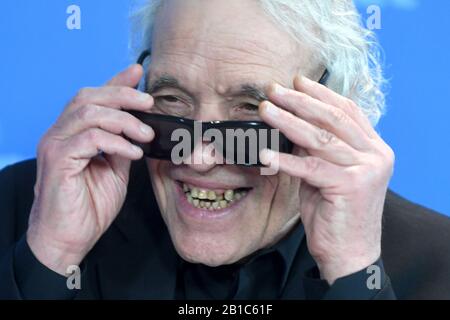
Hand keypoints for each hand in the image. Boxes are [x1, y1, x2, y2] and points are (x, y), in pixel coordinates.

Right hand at [27, 65, 154, 274]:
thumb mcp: (114, 171)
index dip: (116, 82)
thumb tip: (141, 128)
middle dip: (122, 95)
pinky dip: (115, 142)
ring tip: (145, 134)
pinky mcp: (58, 161)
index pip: (93, 98)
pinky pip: (89, 139)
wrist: (69, 238)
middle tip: (149, 103)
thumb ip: (123, 147)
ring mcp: (55, 146)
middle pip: (88, 97)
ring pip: (88, 113)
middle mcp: (60, 134)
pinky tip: (132, 153)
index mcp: (73, 133)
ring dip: (123, 120)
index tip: (138, 72)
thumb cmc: (89, 206)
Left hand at [259, 75, 394, 283]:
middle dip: (299, 101)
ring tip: (266, 110)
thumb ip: (317, 149)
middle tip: (273, 89)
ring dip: (289, 122)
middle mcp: (376, 154)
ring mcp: (367, 169)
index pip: (347, 110)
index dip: (320, 93)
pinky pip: (311, 167)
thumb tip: (291, 123)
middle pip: (333, 118)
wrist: (349, 253)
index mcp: (374, 147)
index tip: (297, 80)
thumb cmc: (335, 213)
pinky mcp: (351, 186)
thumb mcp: (327, 173)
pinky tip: (265, 155)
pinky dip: (286, 160)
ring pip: (321, 138)